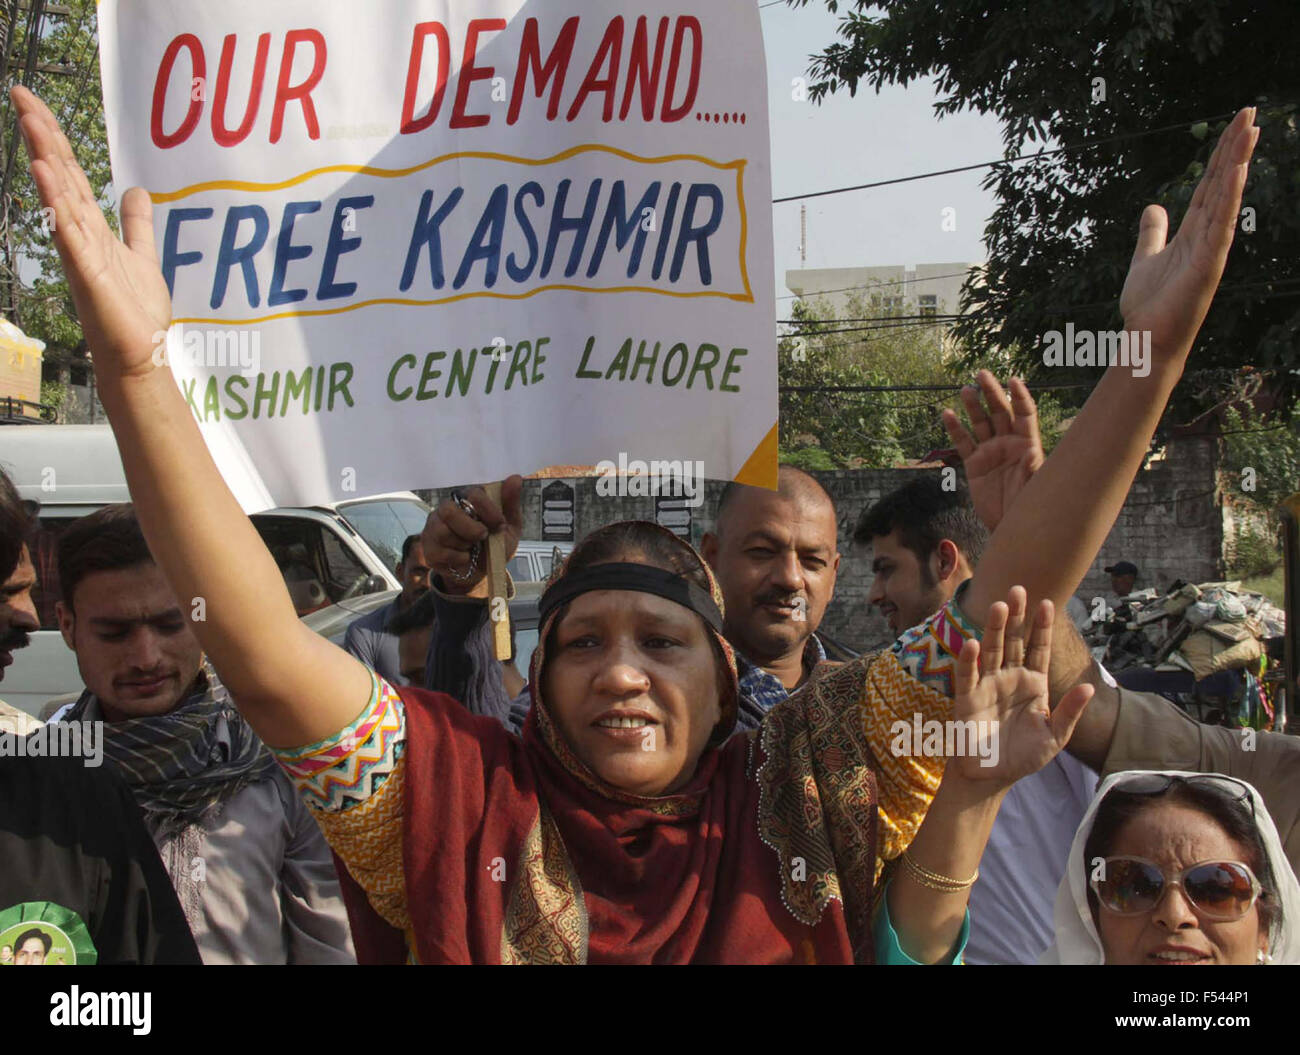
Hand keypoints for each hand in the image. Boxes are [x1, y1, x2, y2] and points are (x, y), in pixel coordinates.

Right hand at [12, 86, 170, 379]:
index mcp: (90, 226)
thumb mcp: (140, 255)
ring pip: (59, 196)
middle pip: (57, 174)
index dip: (53, 135)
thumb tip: (135, 190)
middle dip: (41, 133)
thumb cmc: (135, 310)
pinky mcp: (86, 272)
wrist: (139, 352)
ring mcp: (79, 251)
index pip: (68, 171)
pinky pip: (68, 232)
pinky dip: (57, 204)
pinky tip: (46, 175)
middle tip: (20, 91)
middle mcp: (79, 234)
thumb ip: (136, 224)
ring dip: (46, 158)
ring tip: (31, 121)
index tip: (34, 99)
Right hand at [424, 476, 523, 595]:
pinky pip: (440, 551)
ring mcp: (434, 527)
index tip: (499, 524)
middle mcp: (448, 509)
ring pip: (443, 532)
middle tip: (482, 537)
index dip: (487, 510)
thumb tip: (515, 478)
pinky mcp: (428, 547)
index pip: (472, 494)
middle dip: (470, 528)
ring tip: (472, 548)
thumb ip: (510, 504)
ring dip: (464, 545)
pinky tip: (465, 558)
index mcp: (468, 499)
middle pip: (449, 510)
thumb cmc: (494, 546)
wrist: (482, 573)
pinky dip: (459, 559)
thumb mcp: (509, 527)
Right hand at [942, 371, 1043, 530]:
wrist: (1008, 526)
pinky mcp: (973, 463)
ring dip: (973, 406)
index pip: (1025, 413)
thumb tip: (1031, 452)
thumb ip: (1031, 470)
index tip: (1013, 380)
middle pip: (1000, 411)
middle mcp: (1009, 443)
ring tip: (965, 390)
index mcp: (1028, 444)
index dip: (1020, 396)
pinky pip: (962, 442)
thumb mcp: (1033, 489)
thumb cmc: (1028, 507)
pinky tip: (947, 414)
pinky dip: (955, 429)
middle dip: (992, 392)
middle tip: (982, 374)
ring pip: (980, 422)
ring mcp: (990, 451)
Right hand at [949, 587, 1092, 787]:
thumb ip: (1070, 712)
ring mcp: (988, 686)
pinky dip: (969, 660)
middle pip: (1014, 642)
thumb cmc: (1024, 756)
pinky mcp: (967, 699)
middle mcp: (1010, 678)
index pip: (1039, 649)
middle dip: (1017, 617)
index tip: (1048, 602)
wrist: (991, 776)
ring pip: (992, 651)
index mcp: (1034, 684)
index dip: (1042, 627)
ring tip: (1000, 606)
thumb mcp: (1055, 737)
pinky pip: (968, 676)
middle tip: (1018, 589)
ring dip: (995, 629)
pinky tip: (973, 643)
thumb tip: (1090, 687)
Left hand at [1119, 107, 1258, 359]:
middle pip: (1223, 182)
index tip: (1236, 122)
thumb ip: (1153, 233)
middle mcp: (1208, 234)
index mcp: (1194, 230)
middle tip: (1250, 111)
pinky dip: (1229, 198)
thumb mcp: (1145, 259)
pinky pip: (1222, 225)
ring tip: (1250, 130)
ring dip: (1237, 163)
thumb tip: (1155, 207)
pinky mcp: (1209, 264)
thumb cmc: (1149, 305)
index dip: (1222, 152)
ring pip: (1227, 197)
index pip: (1211, 183)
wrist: (1147, 339)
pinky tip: (1237, 171)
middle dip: (1235, 146)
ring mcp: (1212, 248)